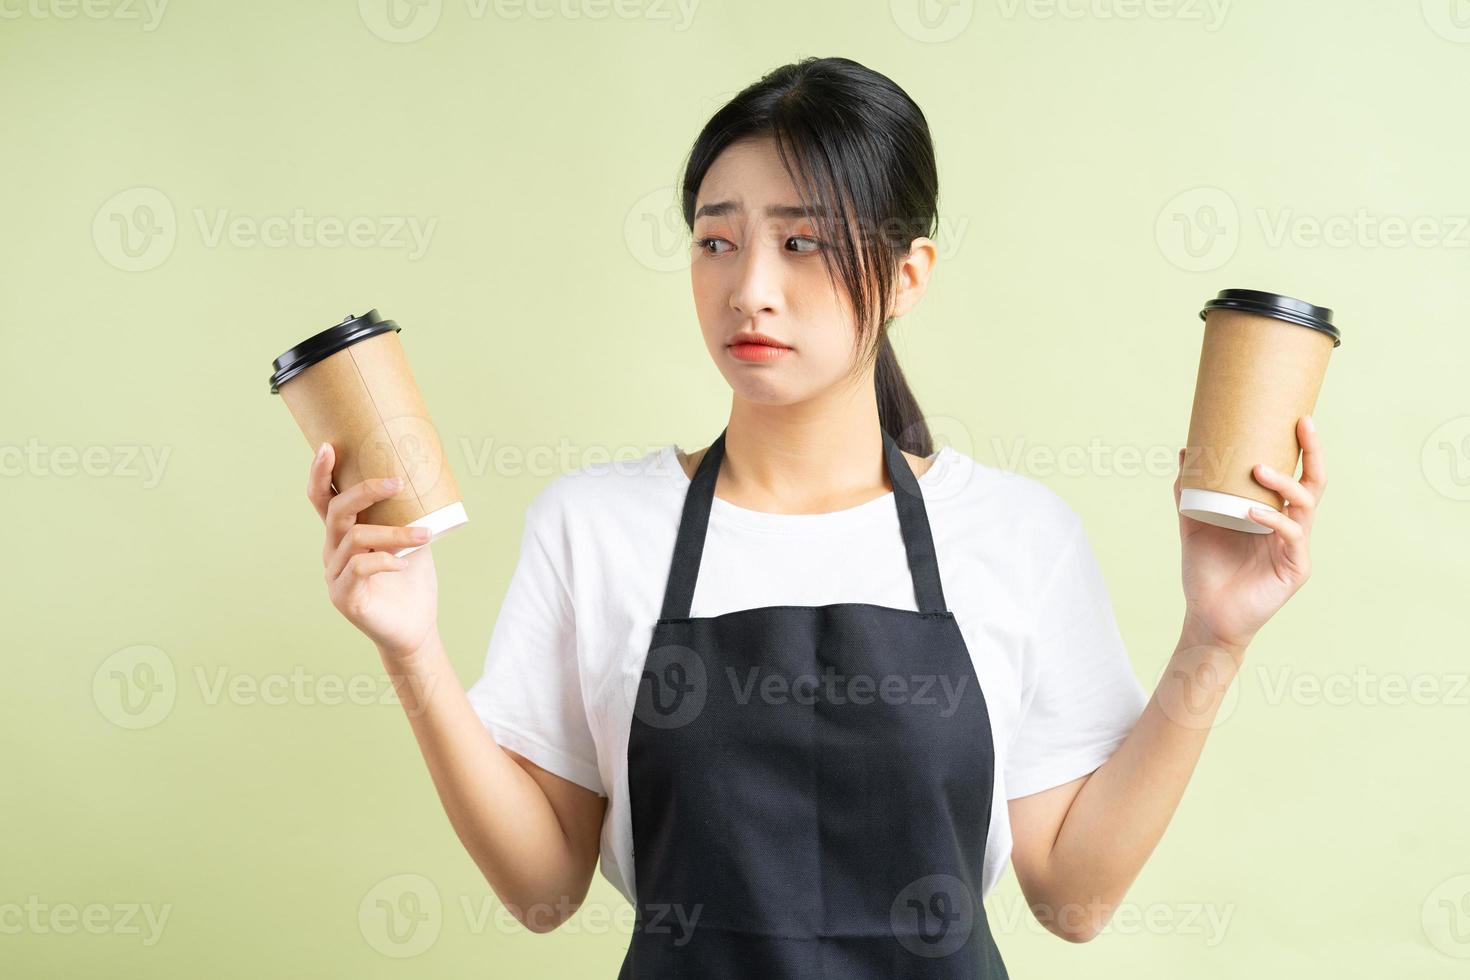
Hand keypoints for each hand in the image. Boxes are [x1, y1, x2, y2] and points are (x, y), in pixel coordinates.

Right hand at [307, 443, 438, 660]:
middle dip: (365, 492)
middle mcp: (333, 552)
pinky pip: (360, 568)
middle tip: (396, 482)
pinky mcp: (344, 597)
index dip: (321, 474)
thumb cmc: (412, 581)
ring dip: (394, 532)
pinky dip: (386, 560)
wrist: (416, 628)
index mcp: (343, 535)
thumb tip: (422, 475)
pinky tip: (405, 562)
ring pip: (356, 538)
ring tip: (425, 534)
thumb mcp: (411, 538)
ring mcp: (335, 575)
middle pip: (336, 511)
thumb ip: (407, 513)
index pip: (322, 499)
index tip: (330, 447)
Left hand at [1173, 416, 1325, 655]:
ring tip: (1258, 469)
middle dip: (1312, 452)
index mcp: (1273, 514)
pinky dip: (1272, 520)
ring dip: (1284, 484)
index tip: (1298, 417)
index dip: (1302, 448)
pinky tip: (1251, 512)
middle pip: (1314, 483)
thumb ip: (1189, 491)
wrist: (1206, 615)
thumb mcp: (1193, 522)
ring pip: (1304, 506)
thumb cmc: (1205, 570)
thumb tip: (1184, 450)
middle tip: (1302, 424)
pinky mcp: (1295, 569)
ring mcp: (1296, 547)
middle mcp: (1291, 527)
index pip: (1296, 475)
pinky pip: (1291, 536)